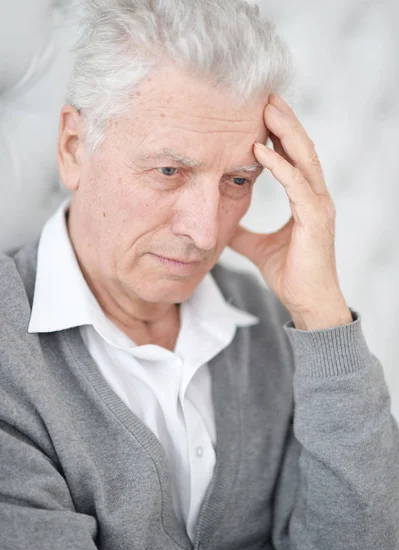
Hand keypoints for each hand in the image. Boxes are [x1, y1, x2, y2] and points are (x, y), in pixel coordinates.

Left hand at [228, 94, 352, 329]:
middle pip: (301, 148)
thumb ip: (243, 231)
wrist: (307, 303)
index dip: (279, 132)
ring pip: (304, 159)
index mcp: (306, 199)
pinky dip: (280, 167)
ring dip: (285, 132)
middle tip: (264, 95)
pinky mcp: (315, 221)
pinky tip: (260, 151)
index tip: (259, 111)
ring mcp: (318, 207)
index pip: (293, 156)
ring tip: (265, 109)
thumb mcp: (258, 246)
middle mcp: (316, 197)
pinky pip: (298, 186)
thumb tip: (224, 223)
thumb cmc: (290, 274)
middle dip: (284, 120)